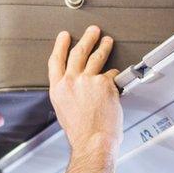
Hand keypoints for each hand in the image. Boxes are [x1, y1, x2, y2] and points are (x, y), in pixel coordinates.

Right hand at [48, 26, 122, 154]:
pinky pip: (112, 74)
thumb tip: (75, 88)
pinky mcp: (104, 83)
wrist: (93, 141)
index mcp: (58, 90)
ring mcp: (88, 81)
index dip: (60, 46)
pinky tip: (117, 75)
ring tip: (107, 41)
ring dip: (103, 46)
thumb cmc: (81, 133)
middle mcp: (71, 82)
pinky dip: (115, 74)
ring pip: (96, 57)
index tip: (64, 36)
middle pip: (77, 52)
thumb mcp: (64, 111)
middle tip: (92, 31)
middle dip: (86, 39)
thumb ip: (68, 94)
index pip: (56, 61)